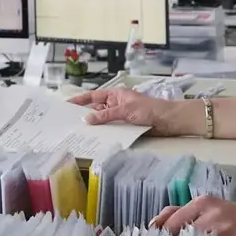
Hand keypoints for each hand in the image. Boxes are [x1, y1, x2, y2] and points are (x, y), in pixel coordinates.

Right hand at [67, 88, 190, 132]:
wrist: (168, 121)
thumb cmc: (148, 109)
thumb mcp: (125, 110)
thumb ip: (105, 115)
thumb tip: (86, 119)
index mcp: (115, 95)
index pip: (94, 96)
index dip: (80, 100)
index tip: (67, 105)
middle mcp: (116, 105)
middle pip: (96, 110)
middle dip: (84, 115)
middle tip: (69, 123)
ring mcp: (120, 117)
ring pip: (103, 122)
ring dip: (94, 127)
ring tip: (78, 133)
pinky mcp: (125, 128)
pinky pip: (111, 131)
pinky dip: (103, 134)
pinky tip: (95, 140)